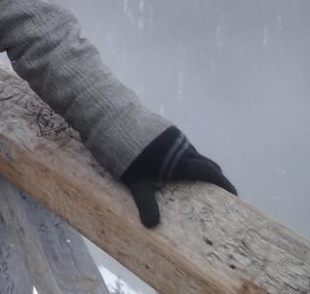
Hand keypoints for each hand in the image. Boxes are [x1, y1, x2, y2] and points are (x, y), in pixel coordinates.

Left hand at [120, 127, 235, 227]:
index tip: (233, 196)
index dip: (224, 184)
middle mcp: (182, 147)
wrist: (112, 118)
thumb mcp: (135, 180)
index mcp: (180, 160)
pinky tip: (175, 168)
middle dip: (215, 178)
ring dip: (199, 167)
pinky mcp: (165, 131)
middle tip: (215, 194)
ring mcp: (175, 137)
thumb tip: (151, 226)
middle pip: (207, 164)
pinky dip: (186, 159)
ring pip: (194, 154)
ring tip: (196, 183)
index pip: (211, 172)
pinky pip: (182, 147)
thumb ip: (145, 202)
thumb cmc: (125, 152)